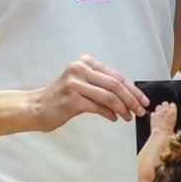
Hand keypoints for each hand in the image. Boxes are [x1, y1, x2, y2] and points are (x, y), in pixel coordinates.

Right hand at [34, 56, 148, 128]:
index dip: (133, 89)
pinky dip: (110, 114)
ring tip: (128, 117)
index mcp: (85, 62)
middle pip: (116, 85)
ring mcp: (75, 84)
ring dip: (123, 109)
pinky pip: (99, 107)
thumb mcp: (82, 84)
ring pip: (109, 97)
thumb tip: (129, 96)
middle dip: (132, 100)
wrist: (37, 107)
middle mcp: (80, 69)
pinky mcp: (72, 99)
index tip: (143, 100)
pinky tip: (114, 118)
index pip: (116, 75)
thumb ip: (102, 85)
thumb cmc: (61, 97)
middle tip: (140, 111)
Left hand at [149, 101, 177, 138]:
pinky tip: (156, 119)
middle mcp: (165, 110)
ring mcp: (158, 112)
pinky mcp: (152, 115)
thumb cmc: (169, 132)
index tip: (171, 110)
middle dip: (165, 106)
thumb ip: (172, 117)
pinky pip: (153, 112)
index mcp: (172, 112)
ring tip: (160, 115)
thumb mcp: (175, 124)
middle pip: (165, 103)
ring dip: (159, 109)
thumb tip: (171, 117)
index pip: (172, 104)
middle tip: (165, 112)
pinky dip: (154, 115)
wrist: (161, 135)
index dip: (171, 107)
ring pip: (158, 106)